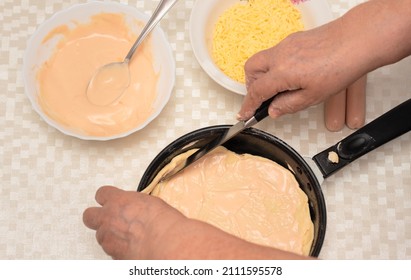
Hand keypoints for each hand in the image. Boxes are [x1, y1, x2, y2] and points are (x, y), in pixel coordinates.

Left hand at [82, 186, 185, 258]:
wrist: (165, 244)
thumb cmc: (162, 222)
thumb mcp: (151, 203)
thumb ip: (136, 204)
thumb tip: (138, 208)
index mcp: (118, 200)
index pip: (101, 194)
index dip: (107, 198)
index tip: (112, 200)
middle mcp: (108, 218)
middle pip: (89, 215)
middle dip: (97, 217)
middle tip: (109, 219)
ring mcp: (108, 238)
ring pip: (100, 236)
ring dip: (110, 236)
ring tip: (128, 237)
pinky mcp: (112, 255)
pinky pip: (110, 250)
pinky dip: (118, 250)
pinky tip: (132, 247)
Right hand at [237, 20, 363, 120]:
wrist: (356, 40)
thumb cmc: (340, 67)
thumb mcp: (313, 96)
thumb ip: (288, 105)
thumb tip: (273, 110)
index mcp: (281, 73)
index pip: (256, 91)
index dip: (248, 105)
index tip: (244, 114)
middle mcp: (279, 55)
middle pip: (251, 70)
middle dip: (251, 86)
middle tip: (262, 99)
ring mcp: (286, 44)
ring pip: (262, 59)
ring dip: (262, 75)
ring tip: (278, 88)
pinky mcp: (294, 39)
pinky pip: (275, 53)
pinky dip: (274, 65)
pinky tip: (291, 74)